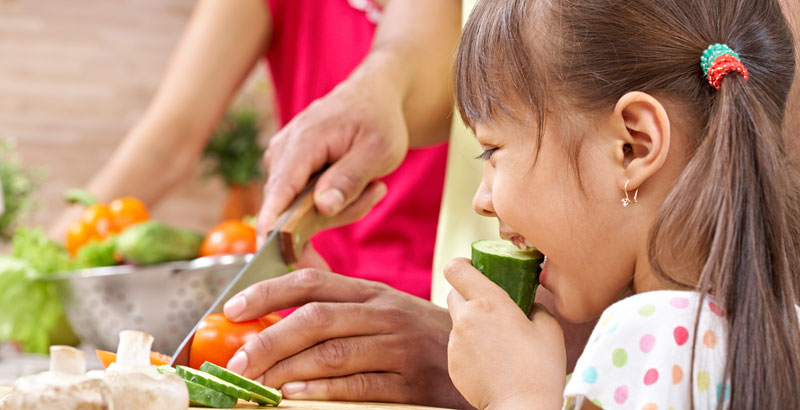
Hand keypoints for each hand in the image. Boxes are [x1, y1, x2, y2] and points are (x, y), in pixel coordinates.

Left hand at [222, 269, 471, 408]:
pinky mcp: (410, 381)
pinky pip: (358, 384)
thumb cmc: (423, 335)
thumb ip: (344, 305)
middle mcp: (384, 313)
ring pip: (331, 353)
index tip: (233, 308)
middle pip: (315, 318)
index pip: (312, 282)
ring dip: (286, 368)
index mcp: (372, 292)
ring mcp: (398, 347)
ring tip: (257, 382)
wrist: (482, 355)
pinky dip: (322, 390)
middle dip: (268, 339)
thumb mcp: (387, 309)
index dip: (268, 292)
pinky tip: (295, 394)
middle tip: (237, 361)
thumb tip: (286, 306)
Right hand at [257, 66, 408, 242]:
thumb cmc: (377, 119)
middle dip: (334, 216)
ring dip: (341, 208)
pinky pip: (305, 203)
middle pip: (292, 209)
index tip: (271, 257)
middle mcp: (282, 152)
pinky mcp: (288, 172)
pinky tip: (358, 185)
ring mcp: (282, 162)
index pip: (280, 193)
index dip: (274, 229)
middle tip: (375, 193)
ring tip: (372, 184)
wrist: (372, 97)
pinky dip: (334, 203)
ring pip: (301, 210)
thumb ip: (349, 179)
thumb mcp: (377, 150)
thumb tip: (321, 208)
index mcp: (302, 143)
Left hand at [445, 258, 565, 409]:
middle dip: (468, 295)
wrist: (522, 406)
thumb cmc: (540, 367)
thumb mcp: (548, 328)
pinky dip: (470, 348)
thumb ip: (534, 307)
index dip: (462, 266)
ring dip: (471, 324)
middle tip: (490, 308)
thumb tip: (527, 305)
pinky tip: (491, 362)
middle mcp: (466, 318)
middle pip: (454, 292)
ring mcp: (456, 342)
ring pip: (457, 321)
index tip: (473, 270)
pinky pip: (458, 346)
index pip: (456, 268)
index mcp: (489, 302)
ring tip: (497, 343)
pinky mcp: (452, 363)